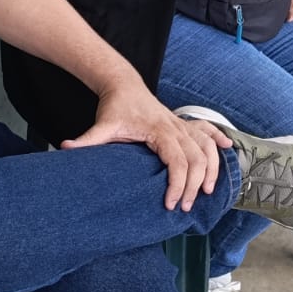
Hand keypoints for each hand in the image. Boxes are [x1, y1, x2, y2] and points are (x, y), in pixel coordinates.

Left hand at [62, 80, 230, 211]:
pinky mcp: (183, 123)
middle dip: (196, 185)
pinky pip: (207, 130)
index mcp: (160, 130)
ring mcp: (182, 124)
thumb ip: (86, 140)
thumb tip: (64, 149)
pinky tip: (228, 149)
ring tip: (208, 191)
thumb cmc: (115, 106)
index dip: (178, 184)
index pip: (178, 161)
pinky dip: (218, 139)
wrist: (124, 84)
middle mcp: (176, 127)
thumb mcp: (102, 125)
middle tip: (186, 207)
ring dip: (212, 168)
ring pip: (207, 147)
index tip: (171, 204)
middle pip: (197, 159)